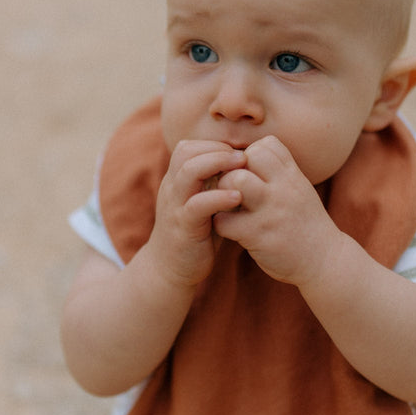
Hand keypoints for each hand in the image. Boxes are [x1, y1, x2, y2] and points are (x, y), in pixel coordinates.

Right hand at [145, 140, 245, 288]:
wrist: (169, 270)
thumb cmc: (195, 234)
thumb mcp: (203, 203)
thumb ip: (215, 184)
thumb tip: (245, 165)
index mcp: (176, 181)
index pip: (188, 146)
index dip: (214, 145)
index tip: (238, 154)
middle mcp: (172, 189)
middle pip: (186, 151)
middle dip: (217, 149)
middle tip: (244, 156)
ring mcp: (175, 206)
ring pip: (189, 171)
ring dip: (218, 164)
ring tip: (243, 167)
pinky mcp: (183, 227)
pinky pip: (197, 205)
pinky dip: (219, 197)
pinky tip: (238, 197)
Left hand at [213, 136, 341, 288]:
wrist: (325, 261)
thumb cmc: (305, 224)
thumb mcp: (300, 189)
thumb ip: (278, 172)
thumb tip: (246, 155)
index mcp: (292, 176)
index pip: (265, 145)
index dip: (250, 157)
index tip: (249, 176)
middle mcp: (283, 189)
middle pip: (246, 158)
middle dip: (232, 172)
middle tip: (232, 192)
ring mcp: (271, 211)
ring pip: (235, 181)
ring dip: (223, 194)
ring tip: (229, 208)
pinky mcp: (258, 235)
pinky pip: (224, 220)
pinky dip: (221, 224)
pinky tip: (231, 229)